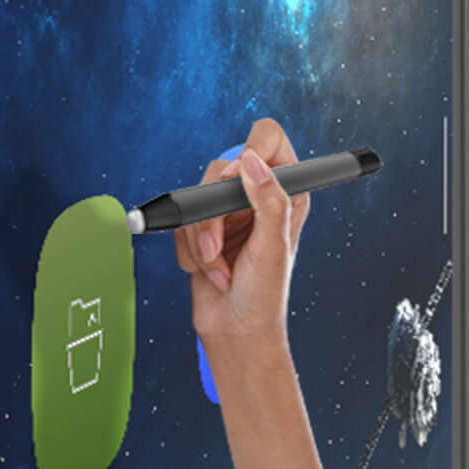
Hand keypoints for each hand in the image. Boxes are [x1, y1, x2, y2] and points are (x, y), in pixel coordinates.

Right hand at [176, 117, 312, 348]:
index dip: (248, 152)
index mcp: (287, 191)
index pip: (268, 138)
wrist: (235, 330)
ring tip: (221, 270)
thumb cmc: (265, 295)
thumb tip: (252, 162)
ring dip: (202, 242)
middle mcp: (257, 196)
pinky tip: (211, 272)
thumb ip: (269, 200)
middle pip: (219, 169)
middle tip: (220, 248)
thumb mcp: (274, 246)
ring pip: (196, 200)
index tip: (235, 180)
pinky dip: (190, 252)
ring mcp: (228, 212)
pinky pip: (181, 223)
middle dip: (213, 218)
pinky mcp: (203, 229)